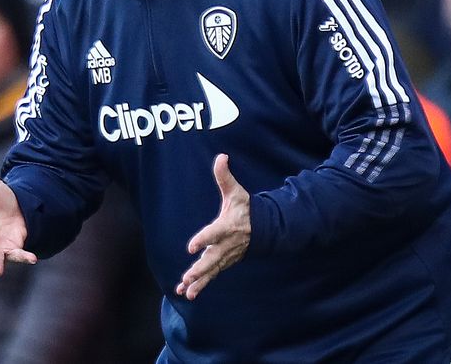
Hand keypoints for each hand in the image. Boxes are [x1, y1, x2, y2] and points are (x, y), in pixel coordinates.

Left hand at [176, 154, 250, 299]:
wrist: (264, 228)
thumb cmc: (246, 208)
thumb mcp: (236, 192)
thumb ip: (225, 176)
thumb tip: (221, 156)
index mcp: (227, 226)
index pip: (214, 233)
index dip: (203, 239)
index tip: (191, 246)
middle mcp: (226, 244)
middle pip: (212, 259)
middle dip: (199, 269)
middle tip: (187, 277)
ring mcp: (226, 255)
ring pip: (211, 270)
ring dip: (198, 281)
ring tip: (185, 291)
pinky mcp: (224, 262)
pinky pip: (211, 275)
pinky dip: (200, 285)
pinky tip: (187, 294)